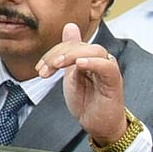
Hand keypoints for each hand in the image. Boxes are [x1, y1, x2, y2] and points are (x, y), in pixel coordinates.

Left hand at [35, 22, 125, 143]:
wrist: (98, 124)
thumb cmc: (86, 101)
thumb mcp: (70, 74)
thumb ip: (68, 54)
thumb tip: (69, 27)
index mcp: (88, 58)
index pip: (71, 45)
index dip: (53, 52)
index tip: (39, 67)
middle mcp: (99, 61)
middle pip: (82, 46)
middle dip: (58, 54)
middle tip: (44, 69)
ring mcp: (107, 70)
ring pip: (94, 51)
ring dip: (72, 55)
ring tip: (57, 66)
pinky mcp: (113, 82)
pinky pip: (107, 67)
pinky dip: (92, 63)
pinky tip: (79, 65)